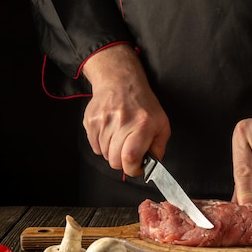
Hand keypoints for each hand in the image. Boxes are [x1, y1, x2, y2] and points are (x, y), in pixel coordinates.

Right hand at [82, 44, 170, 176]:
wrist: (120, 82)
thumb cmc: (142, 104)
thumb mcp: (161, 124)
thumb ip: (159, 147)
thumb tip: (152, 165)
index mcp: (142, 124)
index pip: (130, 157)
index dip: (133, 169)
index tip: (137, 167)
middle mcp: (121, 122)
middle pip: (115, 161)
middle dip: (123, 162)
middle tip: (129, 151)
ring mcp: (103, 121)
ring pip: (104, 155)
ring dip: (112, 152)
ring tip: (120, 137)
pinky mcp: (91, 121)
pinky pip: (94, 147)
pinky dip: (102, 145)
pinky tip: (111, 133)